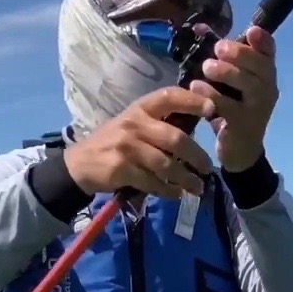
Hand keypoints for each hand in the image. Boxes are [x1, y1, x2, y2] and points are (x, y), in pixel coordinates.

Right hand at [64, 87, 216, 198]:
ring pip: (166, 164)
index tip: (212, 109)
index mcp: (140, 109)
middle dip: (196, 156)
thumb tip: (195, 124)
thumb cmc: (113, 142)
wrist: (80, 163)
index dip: (192, 101)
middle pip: (175, 138)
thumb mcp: (133, 124)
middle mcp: (134, 124)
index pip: (169, 97)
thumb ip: (159, 123)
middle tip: (207, 168)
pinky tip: (176, 194)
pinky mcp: (121, 169)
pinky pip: (152, 182)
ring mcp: (127, 146)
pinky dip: (168, 190)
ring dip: (186, 179)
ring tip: (197, 188)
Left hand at [191, 26, 278, 172]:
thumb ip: (219, 56)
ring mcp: (259, 108)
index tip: (251, 31)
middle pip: (260, 66)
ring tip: (206, 67)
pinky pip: (229, 106)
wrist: (240, 150)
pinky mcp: (245, 125)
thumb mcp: (228, 80)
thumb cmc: (232, 108)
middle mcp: (268, 89)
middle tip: (217, 48)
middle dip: (239, 54)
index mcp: (265, 74)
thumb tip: (198, 27)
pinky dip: (211, 94)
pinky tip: (196, 87)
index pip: (270, 52)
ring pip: (248, 84)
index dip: (263, 40)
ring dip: (226, 72)